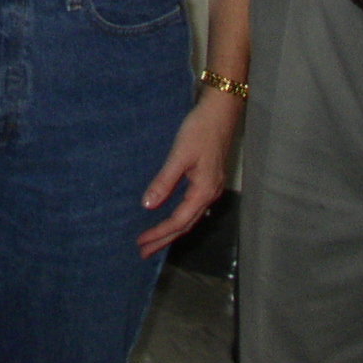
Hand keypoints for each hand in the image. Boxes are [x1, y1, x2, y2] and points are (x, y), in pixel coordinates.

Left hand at [136, 87, 243, 258]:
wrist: (221, 110)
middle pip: (185, 225)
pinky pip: (191, 207)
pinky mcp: (208, 179)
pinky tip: (168, 216)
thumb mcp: (179, 155)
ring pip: (189, 217)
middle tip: (143, 252)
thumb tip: (148, 205)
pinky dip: (178, 217)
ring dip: (171, 230)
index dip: (159, 234)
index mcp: (203, 191)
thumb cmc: (200, 130)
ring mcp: (210, 188)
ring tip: (153, 240)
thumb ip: (164, 181)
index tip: (141, 243)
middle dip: (164, 239)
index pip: (178, 221)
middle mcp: (209, 194)